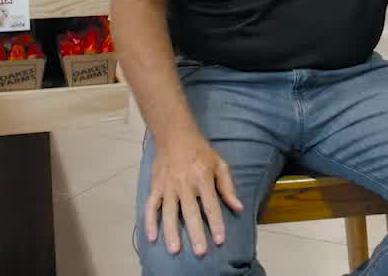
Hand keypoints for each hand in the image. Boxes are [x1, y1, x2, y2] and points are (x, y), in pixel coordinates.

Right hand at [144, 134, 243, 255]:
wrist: (174, 134)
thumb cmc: (200, 151)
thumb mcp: (219, 164)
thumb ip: (228, 187)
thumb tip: (238, 207)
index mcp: (202, 178)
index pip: (210, 205)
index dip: (216, 223)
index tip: (220, 240)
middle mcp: (184, 184)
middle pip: (190, 212)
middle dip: (195, 233)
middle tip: (200, 252)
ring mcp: (168, 186)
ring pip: (168, 212)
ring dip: (171, 231)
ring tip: (174, 249)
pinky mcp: (155, 186)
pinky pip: (151, 206)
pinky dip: (149, 221)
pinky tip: (152, 237)